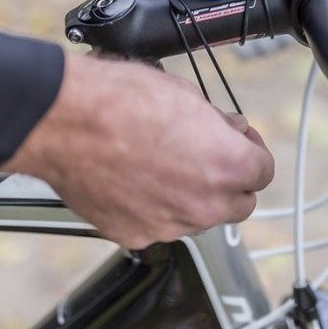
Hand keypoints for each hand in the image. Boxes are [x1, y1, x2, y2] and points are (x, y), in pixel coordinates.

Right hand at [0, 52, 273, 248]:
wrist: (64, 120)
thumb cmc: (118, 100)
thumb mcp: (185, 94)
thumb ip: (217, 124)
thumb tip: (227, 130)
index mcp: (227, 165)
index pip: (263, 170)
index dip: (249, 150)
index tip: (236, 141)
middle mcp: (203, 204)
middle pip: (238, 202)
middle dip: (228, 180)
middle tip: (204, 155)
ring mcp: (168, 224)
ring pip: (198, 217)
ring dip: (191, 196)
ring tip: (160, 163)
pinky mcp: (134, 234)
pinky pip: (158, 224)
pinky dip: (154, 208)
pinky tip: (135, 180)